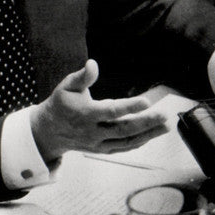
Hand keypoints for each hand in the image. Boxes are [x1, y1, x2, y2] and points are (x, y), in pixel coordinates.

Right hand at [29, 60, 169, 161]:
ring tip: (167, 125)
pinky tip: (154, 134)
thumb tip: (93, 64)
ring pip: (126, 142)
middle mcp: (92, 132)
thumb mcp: (66, 87)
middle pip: (123, 129)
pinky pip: (123, 148)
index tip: (146, 101)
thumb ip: (82, 77)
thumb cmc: (61, 104)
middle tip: (164, 115)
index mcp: (85, 114)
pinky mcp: (102, 150)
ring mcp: (98, 144)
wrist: (48, 132)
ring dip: (148, 134)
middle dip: (146, 122)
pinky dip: (139, 142)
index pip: (110, 112)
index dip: (129, 107)